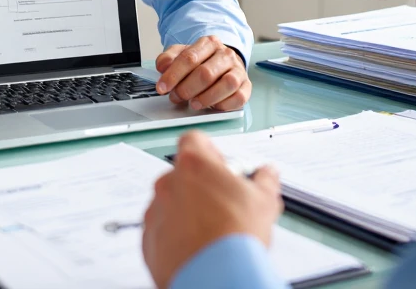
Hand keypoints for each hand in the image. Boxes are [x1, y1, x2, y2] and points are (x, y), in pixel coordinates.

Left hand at [142, 131, 282, 288]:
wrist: (216, 276)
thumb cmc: (236, 236)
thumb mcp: (264, 201)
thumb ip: (264, 180)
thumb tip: (267, 174)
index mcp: (193, 165)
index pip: (194, 140)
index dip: (210, 152)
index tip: (221, 168)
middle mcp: (167, 184)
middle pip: (182, 175)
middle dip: (200, 187)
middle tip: (222, 205)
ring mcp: (154, 212)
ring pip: (170, 204)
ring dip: (187, 212)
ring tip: (212, 233)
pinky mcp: (148, 240)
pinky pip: (161, 231)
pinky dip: (176, 236)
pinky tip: (198, 248)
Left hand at [154, 36, 250, 110]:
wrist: (223, 62)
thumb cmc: (201, 61)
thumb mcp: (181, 54)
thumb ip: (168, 58)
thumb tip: (163, 67)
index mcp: (209, 44)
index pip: (189, 58)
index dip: (173, 75)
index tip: (162, 88)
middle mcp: (226, 55)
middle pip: (206, 73)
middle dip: (187, 89)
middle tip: (176, 97)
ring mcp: (238, 70)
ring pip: (227, 84)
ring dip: (207, 98)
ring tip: (193, 104)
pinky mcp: (246, 86)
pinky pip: (239, 97)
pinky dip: (225, 104)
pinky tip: (212, 107)